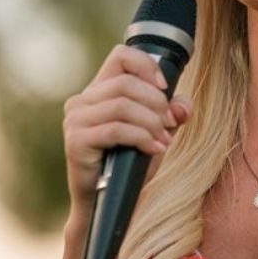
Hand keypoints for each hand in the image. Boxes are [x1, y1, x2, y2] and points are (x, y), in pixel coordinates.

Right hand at [62, 44, 192, 209]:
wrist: (109, 202)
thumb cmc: (131, 162)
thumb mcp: (158, 132)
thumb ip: (171, 113)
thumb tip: (182, 105)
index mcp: (99, 89)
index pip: (121, 56)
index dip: (146, 65)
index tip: (165, 86)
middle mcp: (82, 100)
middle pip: (126, 83)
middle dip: (156, 102)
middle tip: (169, 124)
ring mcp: (75, 120)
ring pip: (122, 105)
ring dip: (151, 122)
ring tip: (163, 140)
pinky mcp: (76, 141)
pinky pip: (115, 129)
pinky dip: (142, 137)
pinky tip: (154, 149)